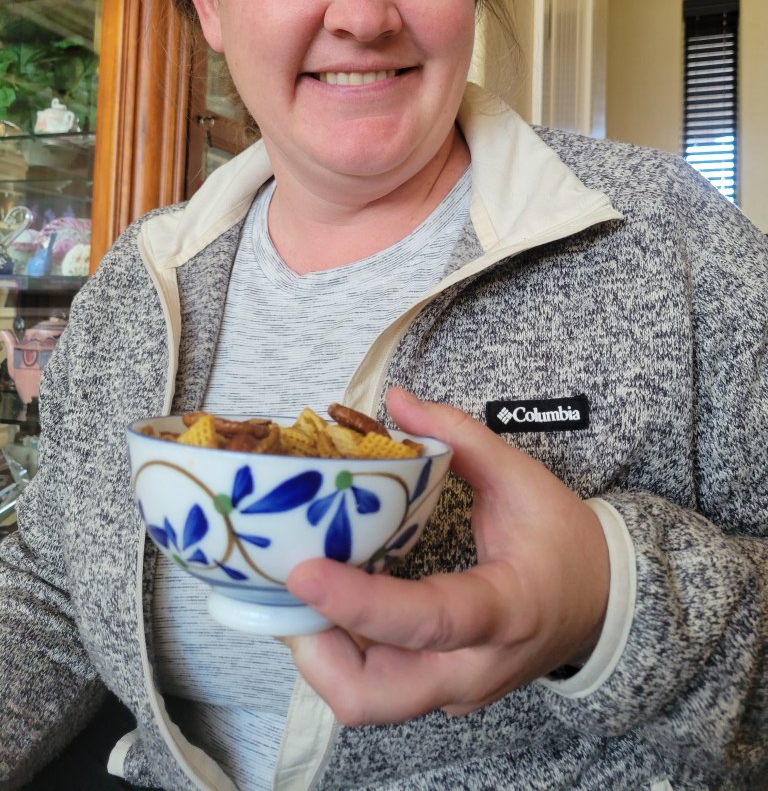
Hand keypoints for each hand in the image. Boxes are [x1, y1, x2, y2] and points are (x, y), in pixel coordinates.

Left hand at [284, 388, 608, 724]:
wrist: (604, 601)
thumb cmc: (564, 542)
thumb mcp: (522, 478)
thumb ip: (460, 435)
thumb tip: (397, 400)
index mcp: (505, 611)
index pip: (427, 620)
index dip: (360, 603)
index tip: (303, 573)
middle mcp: (475, 669)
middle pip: (376, 696)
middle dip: (316, 650)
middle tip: (290, 590)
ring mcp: (457, 692)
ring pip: (367, 702)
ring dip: (320, 653)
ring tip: (302, 590)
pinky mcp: (442, 696)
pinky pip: (377, 691)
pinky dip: (341, 653)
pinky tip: (331, 604)